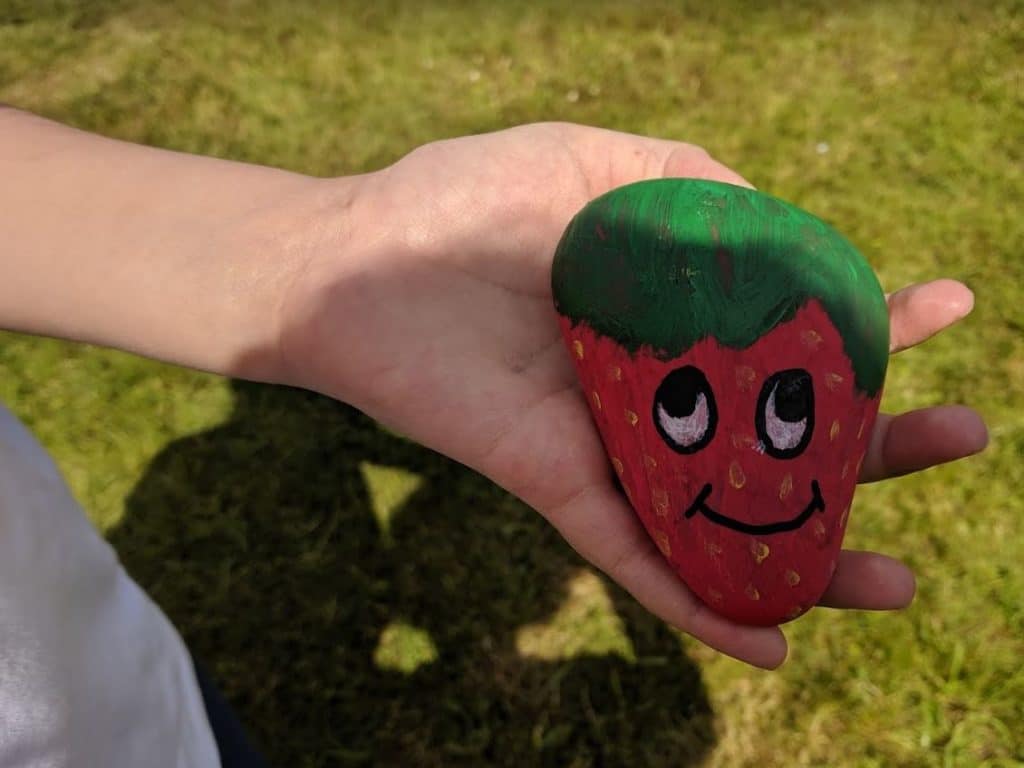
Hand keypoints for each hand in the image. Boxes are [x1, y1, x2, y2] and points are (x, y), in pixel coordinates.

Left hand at [279, 123, 987, 667]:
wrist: (349, 265)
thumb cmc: (455, 201)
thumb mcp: (590, 162)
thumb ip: (684, 183)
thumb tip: (777, 220)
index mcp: (667, 311)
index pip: (789, 324)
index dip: (872, 319)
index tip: (948, 310)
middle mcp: (649, 382)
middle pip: (779, 427)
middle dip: (876, 440)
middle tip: (961, 438)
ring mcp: (607, 441)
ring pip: (722, 510)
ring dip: (811, 550)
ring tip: (895, 582)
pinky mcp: (555, 485)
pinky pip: (635, 556)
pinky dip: (698, 603)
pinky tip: (770, 640)